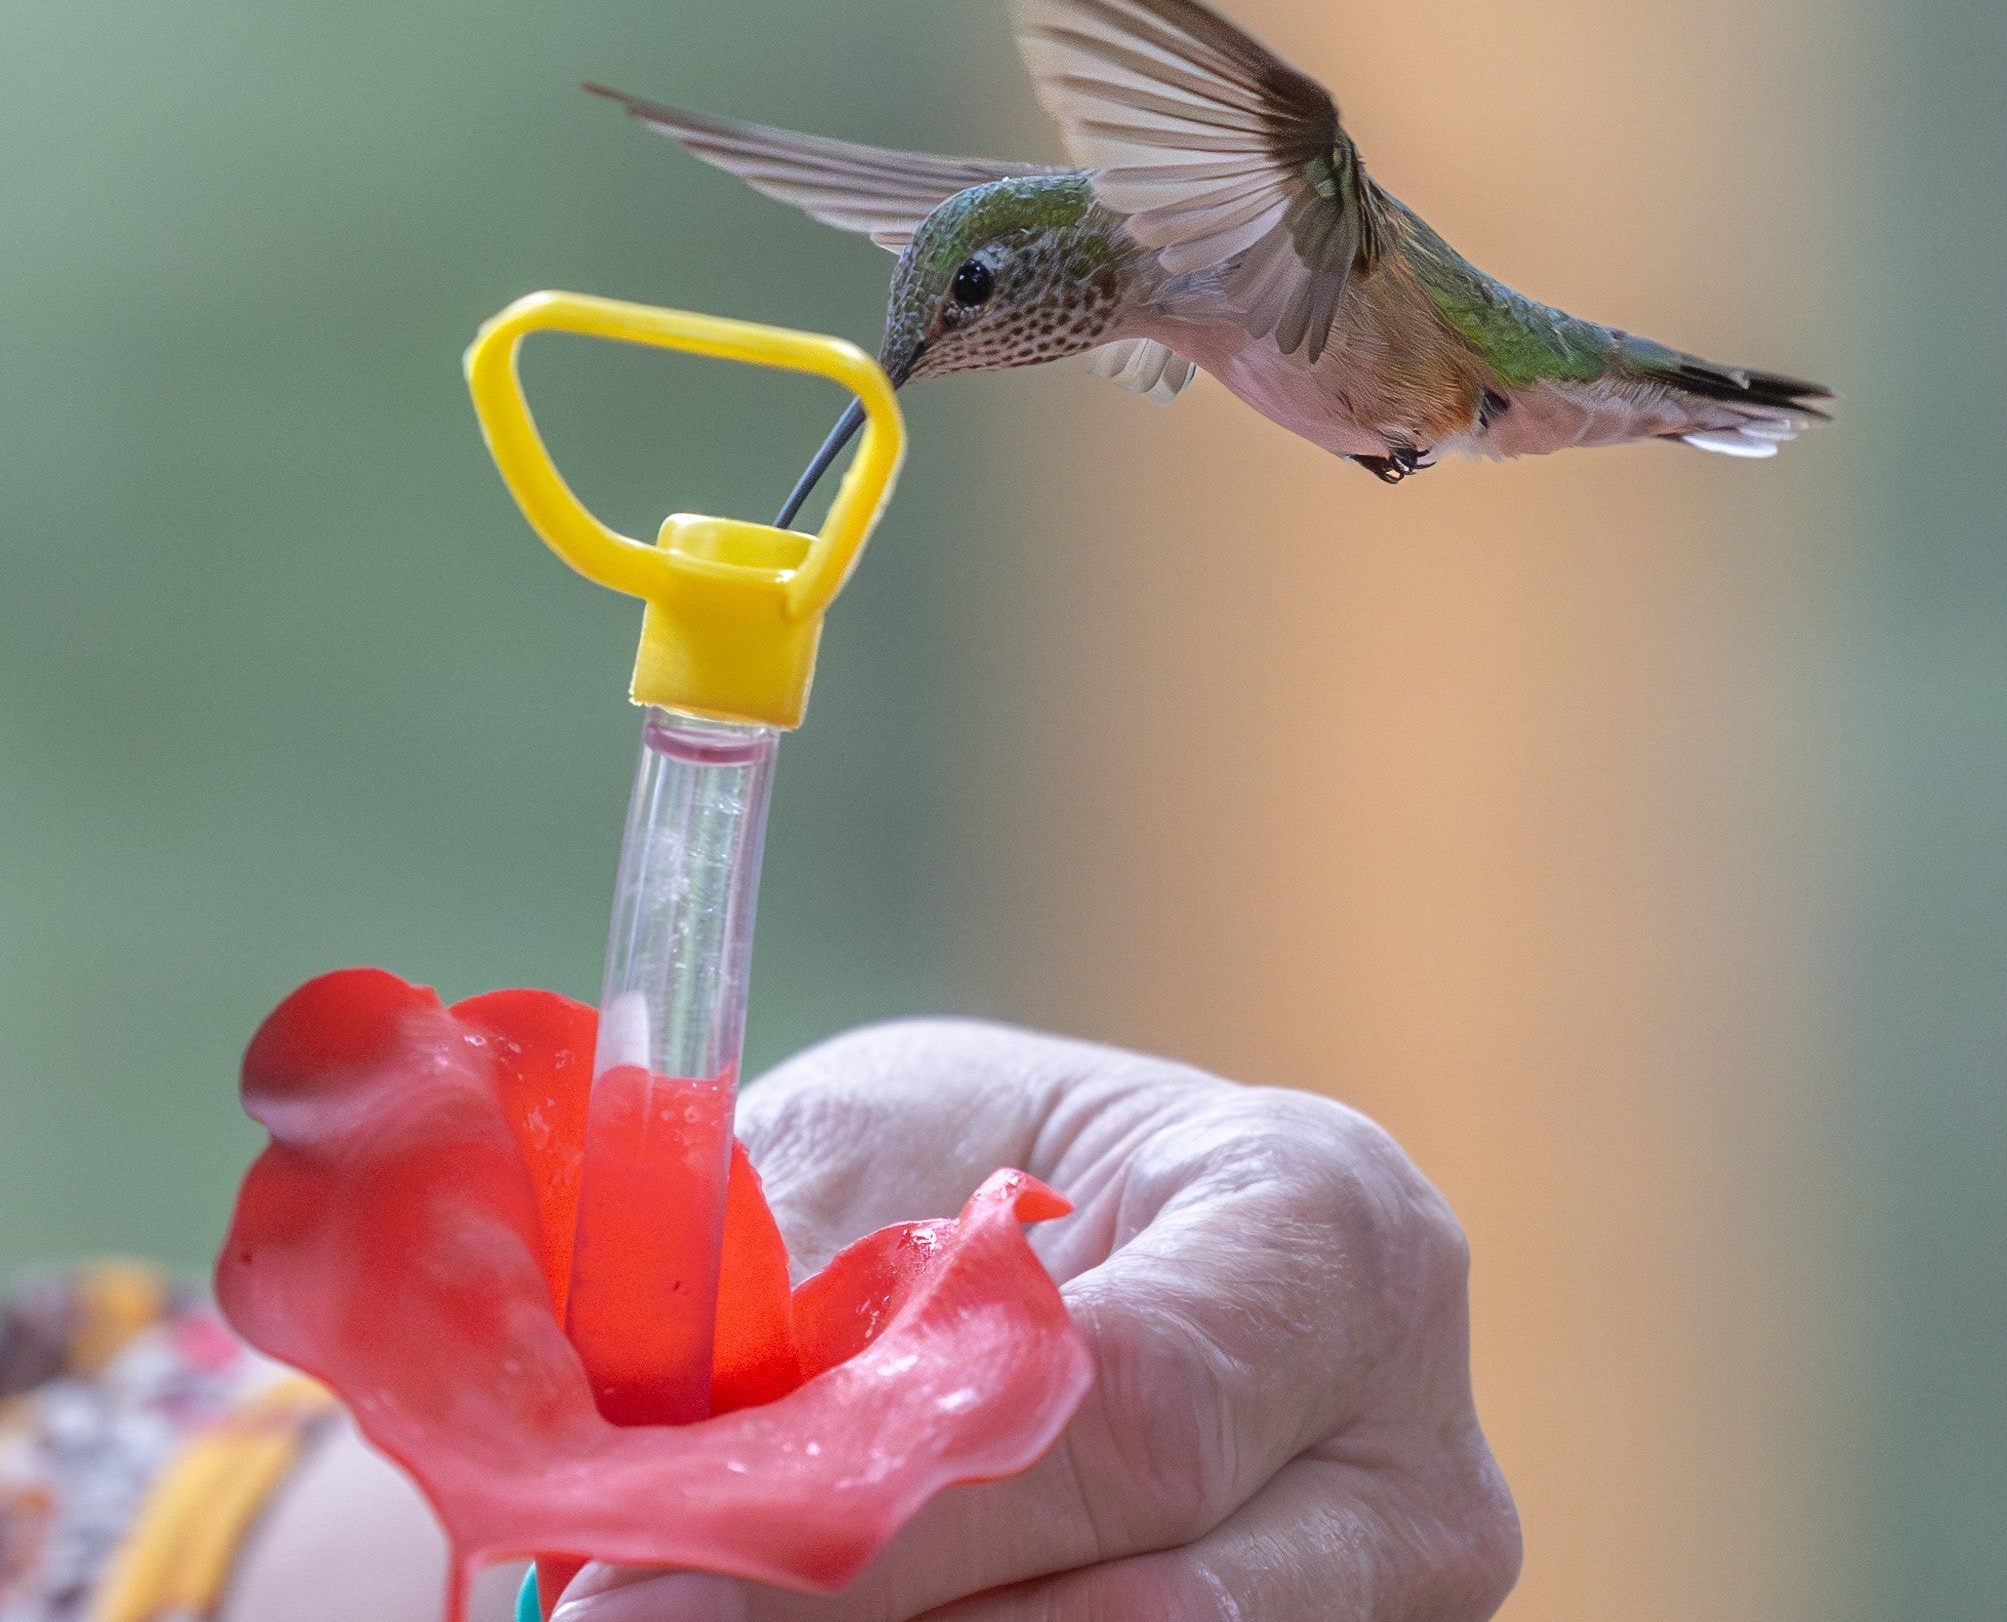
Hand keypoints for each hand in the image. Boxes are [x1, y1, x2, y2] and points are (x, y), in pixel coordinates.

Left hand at [554, 1019, 1518, 1620]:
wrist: (1099, 1227)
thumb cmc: (980, 1163)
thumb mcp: (891, 1150)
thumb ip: (803, 1292)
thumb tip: (635, 1486)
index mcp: (1327, 1224)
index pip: (1131, 1408)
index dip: (884, 1518)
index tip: (629, 1582)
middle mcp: (1408, 1443)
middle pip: (1149, 1610)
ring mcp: (1392, 1600)